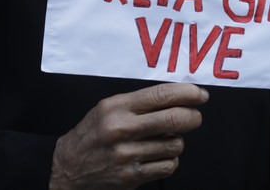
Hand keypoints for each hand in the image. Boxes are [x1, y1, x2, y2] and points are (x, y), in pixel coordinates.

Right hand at [49, 82, 207, 189]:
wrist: (70, 166)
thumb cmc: (93, 134)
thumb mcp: (108, 108)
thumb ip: (139, 103)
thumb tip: (178, 98)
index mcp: (116, 107)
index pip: (160, 95)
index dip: (187, 94)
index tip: (200, 94)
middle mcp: (121, 129)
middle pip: (174, 119)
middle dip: (193, 117)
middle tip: (194, 116)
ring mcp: (127, 154)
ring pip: (175, 145)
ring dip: (176, 141)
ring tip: (163, 140)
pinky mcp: (133, 175)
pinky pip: (168, 165)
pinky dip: (169, 160)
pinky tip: (157, 155)